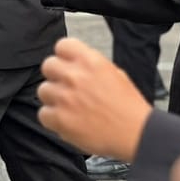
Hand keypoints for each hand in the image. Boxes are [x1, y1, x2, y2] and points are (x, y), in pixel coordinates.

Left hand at [37, 37, 148, 160]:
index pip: (62, 46)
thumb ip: (91, 66)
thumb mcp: (115, 73)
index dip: (64, 56)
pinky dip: (53, 119)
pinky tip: (67, 121)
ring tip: (69, 107)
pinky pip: (43, 114)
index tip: (66, 65)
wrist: (136, 134)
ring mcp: (65, 97)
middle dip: (56, 76)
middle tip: (66, 87)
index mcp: (90, 61)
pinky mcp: (60, 118)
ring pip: (43, 90)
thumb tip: (76, 65)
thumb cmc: (129, 107)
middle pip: (48, 66)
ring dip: (53, 98)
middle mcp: (75, 76)